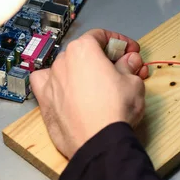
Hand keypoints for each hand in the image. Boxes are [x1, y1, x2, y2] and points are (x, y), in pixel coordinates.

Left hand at [30, 29, 148, 158]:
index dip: (120, 42)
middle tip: (123, 70)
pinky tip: (66, 88)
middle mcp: (63, 61)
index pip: (102, 36)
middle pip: (85, 52)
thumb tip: (129, 62)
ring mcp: (51, 81)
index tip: (131, 52)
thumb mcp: (133, 83)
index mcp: (83, 50)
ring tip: (100, 83)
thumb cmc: (115, 110)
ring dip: (83, 70)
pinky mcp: (45, 102)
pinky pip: (46, 83)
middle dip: (106, 59)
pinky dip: (55, 82)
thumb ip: (129, 67)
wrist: (99, 142)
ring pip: (67, 67)